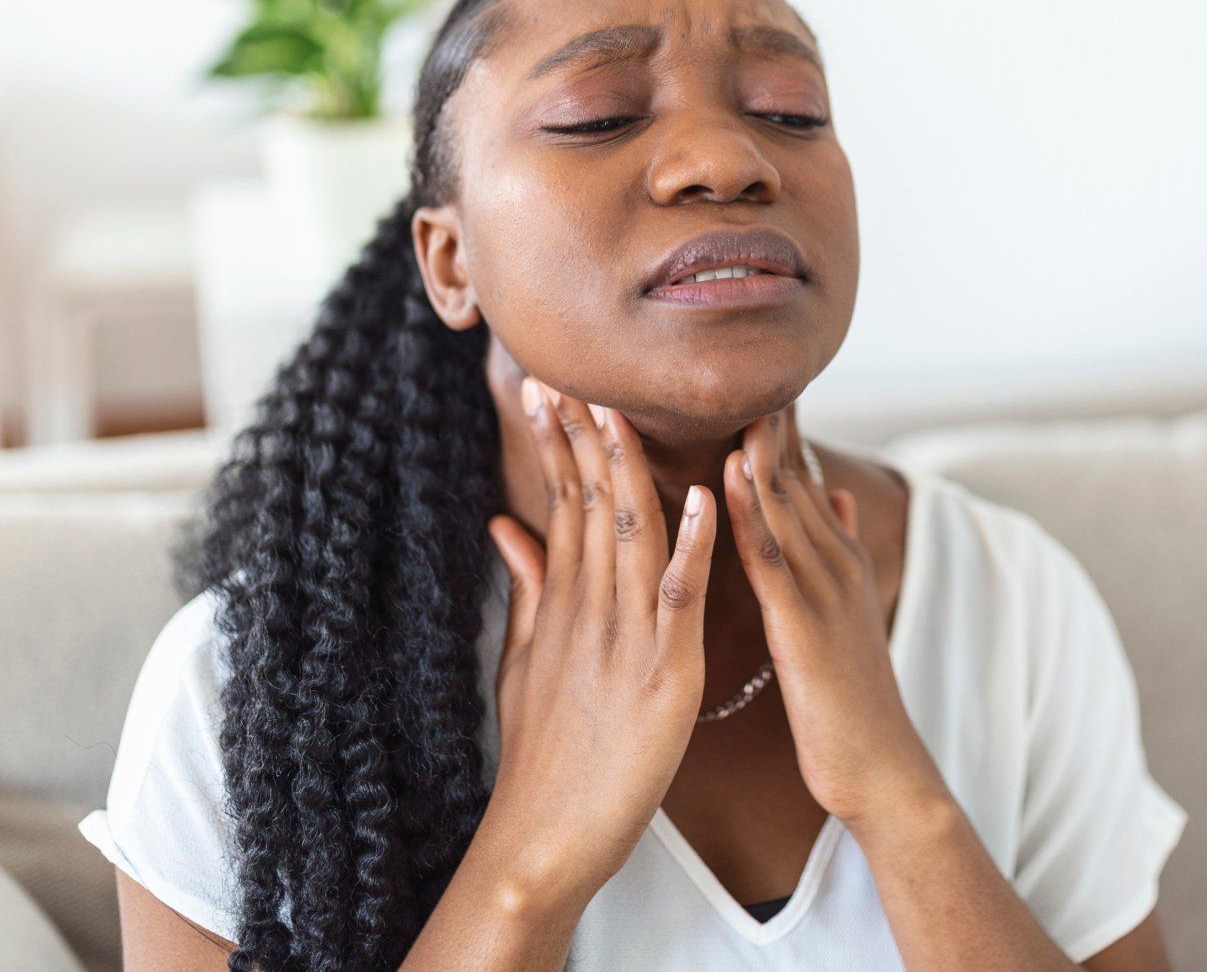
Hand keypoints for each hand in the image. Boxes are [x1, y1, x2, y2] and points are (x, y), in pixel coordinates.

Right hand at [481, 376, 718, 894]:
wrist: (542, 839)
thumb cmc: (542, 754)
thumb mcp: (527, 659)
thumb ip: (528, 585)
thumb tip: (504, 522)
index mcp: (566, 603)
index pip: (564, 504)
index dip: (561, 442)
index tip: (553, 384)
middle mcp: (590, 609)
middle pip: (589, 505)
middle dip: (582, 434)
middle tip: (574, 368)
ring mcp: (625, 639)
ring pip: (629, 535)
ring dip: (631, 467)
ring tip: (625, 404)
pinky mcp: (663, 674)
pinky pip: (678, 600)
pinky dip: (690, 547)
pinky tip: (702, 499)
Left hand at [724, 404, 945, 825]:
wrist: (881, 772)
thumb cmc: (850, 700)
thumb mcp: (844, 613)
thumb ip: (834, 548)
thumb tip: (830, 491)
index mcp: (833, 559)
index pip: (797, 474)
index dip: (774, 421)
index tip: (746, 366)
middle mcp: (832, 561)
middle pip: (792, 471)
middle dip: (766, 412)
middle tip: (734, 349)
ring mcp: (823, 590)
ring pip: (783, 501)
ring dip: (755, 443)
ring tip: (732, 385)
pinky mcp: (805, 626)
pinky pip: (772, 557)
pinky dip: (753, 509)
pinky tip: (731, 472)